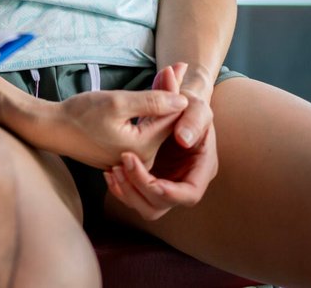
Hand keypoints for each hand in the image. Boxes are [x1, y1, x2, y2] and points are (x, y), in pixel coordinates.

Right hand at [15, 86, 186, 170]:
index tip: (180, 69)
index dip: (176, 91)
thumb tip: (183, 101)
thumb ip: (152, 102)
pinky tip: (153, 92)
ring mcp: (134, 159)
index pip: (171, 118)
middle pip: (165, 122)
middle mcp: (143, 158)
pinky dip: (148, 112)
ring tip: (169, 74)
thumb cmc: (80, 114)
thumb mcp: (117, 102)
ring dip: (161, 101)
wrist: (53, 130)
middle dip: (171, 94)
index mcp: (144, 147)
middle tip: (179, 67)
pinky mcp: (125, 154)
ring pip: (155, 125)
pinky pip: (144, 131)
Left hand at [104, 63, 219, 219]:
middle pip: (162, 204)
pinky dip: (120, 188)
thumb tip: (184, 139)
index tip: (153, 183)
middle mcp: (183, 182)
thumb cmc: (188, 105)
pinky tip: (109, 171)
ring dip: (127, 191)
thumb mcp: (195, 106)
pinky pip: (132, 196)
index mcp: (201, 169)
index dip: (171, 193)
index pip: (190, 194)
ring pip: (144, 206)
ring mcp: (164, 183)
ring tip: (113, 169)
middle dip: (141, 187)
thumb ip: (193, 120)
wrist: (172, 104)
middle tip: (124, 162)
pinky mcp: (148, 179)